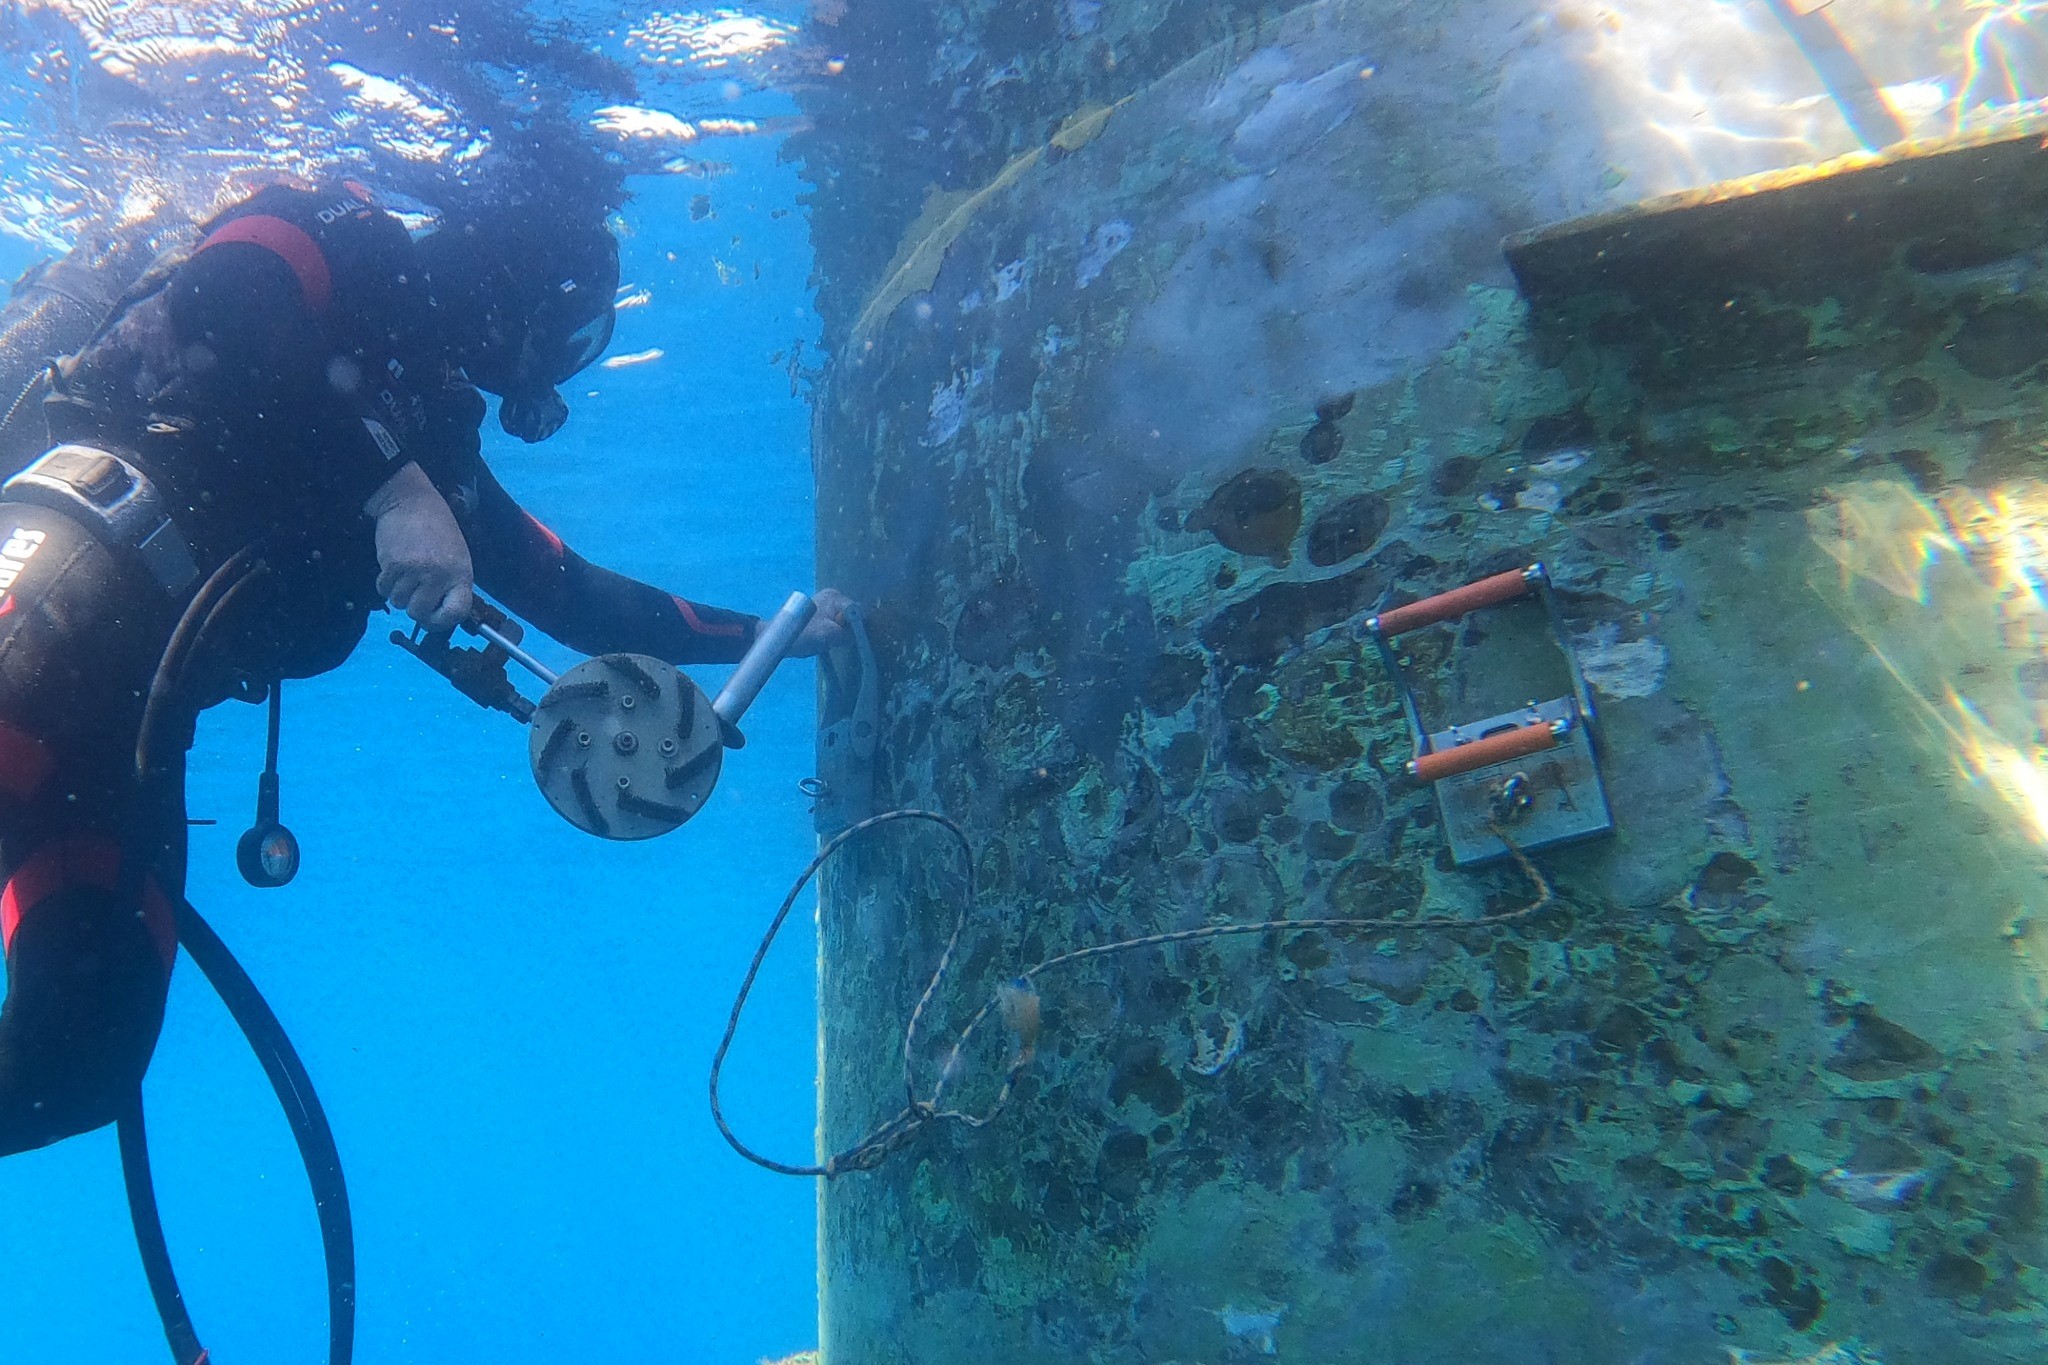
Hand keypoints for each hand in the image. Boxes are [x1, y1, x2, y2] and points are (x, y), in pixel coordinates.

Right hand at [365, 461, 474, 629]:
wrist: (410, 501)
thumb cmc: (437, 529)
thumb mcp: (456, 556)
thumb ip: (450, 584)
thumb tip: (439, 614)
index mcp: (460, 573)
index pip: (456, 613)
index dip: (442, 621)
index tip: (434, 617)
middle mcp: (439, 575)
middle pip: (419, 613)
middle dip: (414, 607)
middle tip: (414, 591)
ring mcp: (414, 571)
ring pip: (399, 603)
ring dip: (398, 593)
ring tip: (405, 573)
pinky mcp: (391, 565)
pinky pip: (383, 590)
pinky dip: (385, 584)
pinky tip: (393, 568)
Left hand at [786, 587, 853, 657]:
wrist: (779, 639)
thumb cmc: (803, 635)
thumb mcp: (829, 636)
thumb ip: (849, 634)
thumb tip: (858, 636)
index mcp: (835, 597)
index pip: (858, 611)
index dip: (858, 627)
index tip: (849, 639)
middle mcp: (833, 596)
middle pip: (853, 615)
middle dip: (849, 629)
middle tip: (837, 640)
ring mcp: (827, 604)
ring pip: (845, 621)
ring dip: (842, 633)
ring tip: (829, 640)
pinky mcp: (822, 613)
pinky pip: (837, 623)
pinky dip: (836, 632)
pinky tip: (827, 640)